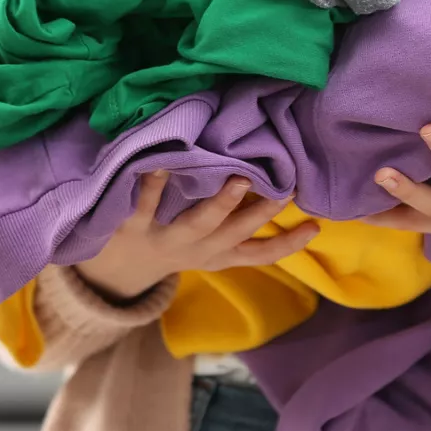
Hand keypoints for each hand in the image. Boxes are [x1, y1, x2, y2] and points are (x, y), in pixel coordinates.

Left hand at [74, 172, 318, 301]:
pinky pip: (145, 205)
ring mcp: (165, 238)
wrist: (115, 269)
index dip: (288, 244)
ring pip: (196, 223)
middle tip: (284, 190)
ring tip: (237, 180)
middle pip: (233, 233)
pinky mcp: (132, 227)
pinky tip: (162, 162)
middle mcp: (196, 249)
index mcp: (217, 254)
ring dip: (219, 204)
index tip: (315, 225)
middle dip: (259, 213)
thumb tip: (281, 187)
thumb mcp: (211, 246)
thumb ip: (241, 222)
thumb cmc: (176, 242)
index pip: (259, 253)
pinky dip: (153, 185)